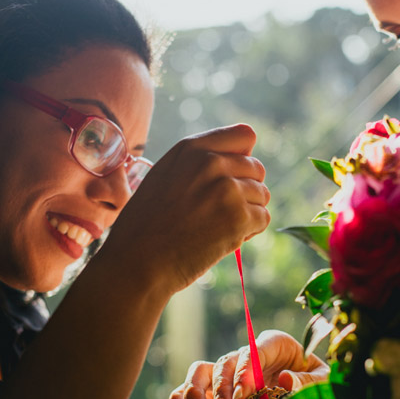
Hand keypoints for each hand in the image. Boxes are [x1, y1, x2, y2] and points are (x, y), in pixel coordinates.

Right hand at [100, 124, 269, 297]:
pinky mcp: (239, 217)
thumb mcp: (164, 176)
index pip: (245, 135)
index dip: (243, 158)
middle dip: (246, 190)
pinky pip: (262, 219)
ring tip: (217, 227)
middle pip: (256, 168)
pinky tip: (222, 239)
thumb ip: (198, 162)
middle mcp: (212, 162)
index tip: (232, 177)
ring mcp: (227, 189)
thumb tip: (243, 154)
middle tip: (220, 212)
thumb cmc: (146, 225)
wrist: (137, 263)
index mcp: (191, 148)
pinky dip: (249, 232)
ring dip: (247, 213)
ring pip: (262, 195)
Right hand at [169, 330, 327, 398]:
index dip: (247, 370)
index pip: (256, 350)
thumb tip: (285, 379)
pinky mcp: (214, 390)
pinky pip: (190, 387)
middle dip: (224, 389)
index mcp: (276, 346)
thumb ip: (308, 383)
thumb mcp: (322, 386)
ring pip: (205, 371)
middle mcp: (248, 356)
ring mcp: (229, 373)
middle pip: (228, 362)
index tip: (245, 396)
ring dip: (198, 392)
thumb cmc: (319, 390)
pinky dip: (182, 398)